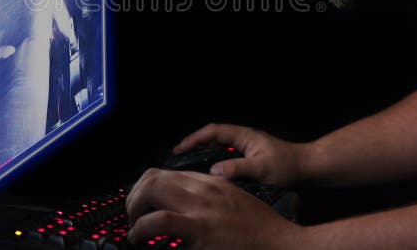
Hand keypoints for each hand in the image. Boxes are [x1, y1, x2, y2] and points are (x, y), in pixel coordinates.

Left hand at [126, 169, 301, 248]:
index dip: (147, 188)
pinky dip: (140, 228)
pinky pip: (159, 221)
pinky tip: (139, 237)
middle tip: (133, 216)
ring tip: (134, 228)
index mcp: (212, 182)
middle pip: (153, 176)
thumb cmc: (262, 231)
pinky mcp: (199, 230)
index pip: (167, 173)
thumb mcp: (235, 203)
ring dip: (134, 208)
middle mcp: (203, 189)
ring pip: (151, 190)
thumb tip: (185, 209)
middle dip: (135, 195)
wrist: (283, 245)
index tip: (142, 204)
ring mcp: (201, 208)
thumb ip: (211, 199)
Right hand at [174, 123, 307, 186]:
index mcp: (244, 136)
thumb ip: (237, 168)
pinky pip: (226, 157)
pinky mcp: (250, 159)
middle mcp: (243, 139)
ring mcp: (246, 149)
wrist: (308, 169)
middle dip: (194, 144)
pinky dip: (214, 162)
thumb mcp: (261, 168)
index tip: (180, 148)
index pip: (213, 131)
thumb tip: (213, 171)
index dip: (194, 138)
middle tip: (178, 155)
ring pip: (219, 147)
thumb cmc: (288, 166)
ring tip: (189, 164)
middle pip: (212, 137)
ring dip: (203, 153)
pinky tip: (211, 175)